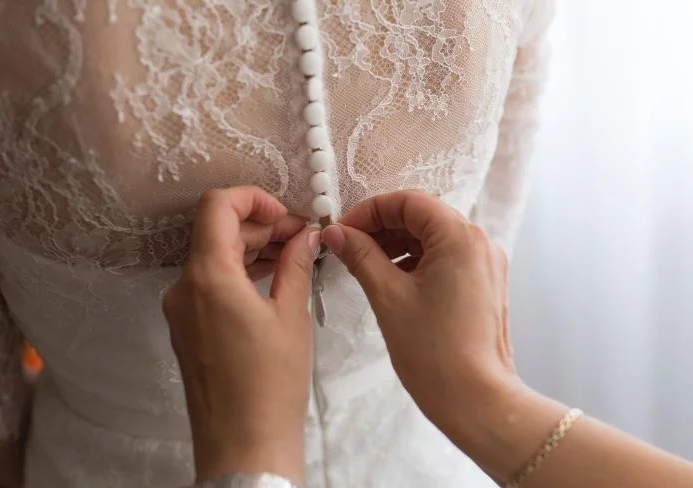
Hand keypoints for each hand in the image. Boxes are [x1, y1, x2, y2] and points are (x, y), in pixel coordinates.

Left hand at [163, 186, 319, 484]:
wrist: (244, 445)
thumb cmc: (271, 384)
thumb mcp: (291, 316)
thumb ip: (296, 264)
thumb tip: (306, 235)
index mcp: (208, 277)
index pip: (217, 206)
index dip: (253, 198)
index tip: (286, 214)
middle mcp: (184, 288)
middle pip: (217, 231)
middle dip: (261, 225)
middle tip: (302, 235)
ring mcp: (181, 309)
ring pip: (214, 257)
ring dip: (251, 248)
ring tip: (294, 254)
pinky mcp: (187, 328)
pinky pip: (210, 283)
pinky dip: (239, 272)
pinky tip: (272, 277)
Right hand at [322, 191, 525, 474]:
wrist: (476, 400)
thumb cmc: (435, 352)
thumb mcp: (388, 296)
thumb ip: (361, 256)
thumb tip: (336, 233)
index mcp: (460, 237)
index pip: (409, 202)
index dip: (370, 211)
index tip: (343, 230)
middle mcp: (480, 243)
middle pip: (422, 217)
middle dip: (382, 227)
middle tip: (348, 247)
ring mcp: (486, 264)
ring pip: (433, 238)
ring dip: (397, 245)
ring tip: (364, 265)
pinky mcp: (484, 285)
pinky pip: (445, 259)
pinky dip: (415, 261)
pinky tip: (390, 279)